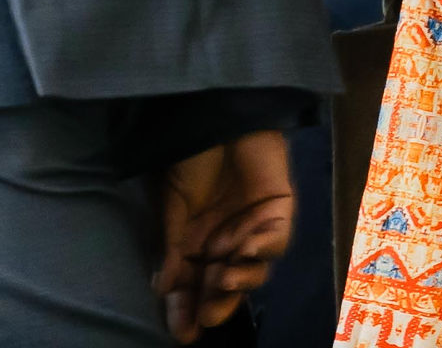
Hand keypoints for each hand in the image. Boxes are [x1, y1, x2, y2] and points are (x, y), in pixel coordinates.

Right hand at [152, 128, 294, 340]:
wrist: (221, 116)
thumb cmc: (192, 157)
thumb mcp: (173, 204)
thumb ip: (172, 246)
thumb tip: (163, 288)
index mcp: (194, 244)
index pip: (190, 287)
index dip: (186, 310)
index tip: (182, 334)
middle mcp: (224, 242)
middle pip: (222, 285)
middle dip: (215, 303)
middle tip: (206, 317)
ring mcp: (253, 227)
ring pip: (253, 270)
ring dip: (240, 281)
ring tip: (223, 281)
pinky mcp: (278, 212)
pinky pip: (276, 241)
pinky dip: (263, 249)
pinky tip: (245, 250)